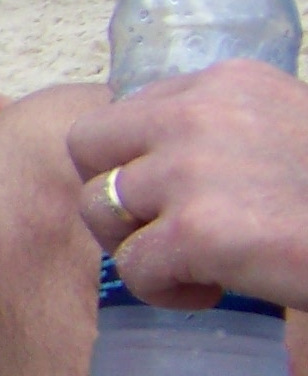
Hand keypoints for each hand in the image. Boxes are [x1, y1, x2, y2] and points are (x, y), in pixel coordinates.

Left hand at [68, 60, 307, 314]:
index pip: (128, 110)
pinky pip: (133, 268)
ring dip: (138, 246)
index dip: (138, 161)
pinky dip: (164, 291)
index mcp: (228, 83)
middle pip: (87, 146)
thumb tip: (167, 166)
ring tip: (198, 265)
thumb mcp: (292, 132)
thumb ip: (235, 131)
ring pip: (101, 209)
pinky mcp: (194, 231)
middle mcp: (200, 113)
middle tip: (162, 231)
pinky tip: (214, 292)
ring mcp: (192, 170)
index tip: (177, 196)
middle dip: (113, 194)